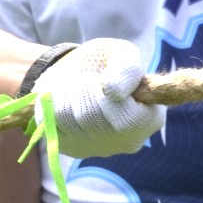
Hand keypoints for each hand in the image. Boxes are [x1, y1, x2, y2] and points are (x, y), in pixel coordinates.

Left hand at [32, 38, 163, 158]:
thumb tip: (113, 92)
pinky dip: (52, 104)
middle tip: (84, 79)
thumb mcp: (121, 54)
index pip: (128, 120)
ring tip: (74, 86)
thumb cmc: (105, 63)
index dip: (107, 95)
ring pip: (70, 121)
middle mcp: (127, 141)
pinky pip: (52, 125)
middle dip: (82, 90)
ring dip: (66, 94)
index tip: (100, 79)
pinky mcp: (72, 148)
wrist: (75, 73)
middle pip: (93, 120)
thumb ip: (126, 69)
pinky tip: (64, 100)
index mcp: (150, 119)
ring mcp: (98, 148)